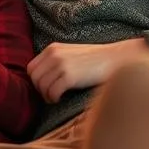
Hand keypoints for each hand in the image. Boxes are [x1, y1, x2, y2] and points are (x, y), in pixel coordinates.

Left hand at [27, 39, 147, 102]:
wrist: (117, 59)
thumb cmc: (96, 60)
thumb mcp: (71, 53)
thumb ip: (55, 61)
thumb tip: (41, 78)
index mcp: (52, 48)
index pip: (31, 68)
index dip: (36, 81)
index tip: (45, 87)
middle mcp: (54, 54)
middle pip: (34, 78)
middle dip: (40, 90)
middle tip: (50, 96)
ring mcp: (61, 64)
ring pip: (42, 86)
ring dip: (47, 96)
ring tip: (56, 98)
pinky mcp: (70, 76)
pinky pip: (52, 92)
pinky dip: (54, 98)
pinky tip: (61, 99)